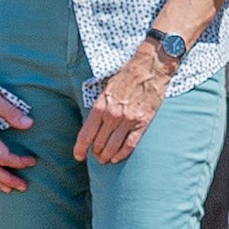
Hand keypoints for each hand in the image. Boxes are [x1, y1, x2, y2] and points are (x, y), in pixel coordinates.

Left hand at [78, 45, 173, 168]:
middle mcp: (112, 115)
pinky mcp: (142, 123)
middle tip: (96, 156)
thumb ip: (98, 107)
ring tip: (105, 160)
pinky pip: (130, 145)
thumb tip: (92, 125)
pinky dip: (122, 154)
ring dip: (107, 156)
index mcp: (100, 106)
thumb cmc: (126, 76)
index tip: (78, 156)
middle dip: (95, 153)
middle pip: (99, 143)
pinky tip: (117, 158)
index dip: (80, 148)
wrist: (150, 68)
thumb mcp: (105, 89)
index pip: (86, 134)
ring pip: (113, 147)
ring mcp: (128, 120)